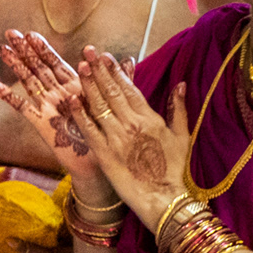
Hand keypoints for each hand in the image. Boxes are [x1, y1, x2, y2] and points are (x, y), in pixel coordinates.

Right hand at [0, 31, 109, 196]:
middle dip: (24, 50)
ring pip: (29, 82)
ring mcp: (48, 108)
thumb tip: (129, 59)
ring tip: (2, 49)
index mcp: (74, 88)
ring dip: (15, 66)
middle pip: (38, 67)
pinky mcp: (42, 124)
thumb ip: (118, 81)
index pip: (55, 62)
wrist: (100, 165)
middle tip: (10, 32)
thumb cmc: (107, 135)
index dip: (43, 48)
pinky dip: (10, 97)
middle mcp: (58, 95)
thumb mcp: (115, 104)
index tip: (31, 33)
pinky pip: (23, 108)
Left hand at [66, 52, 193, 227]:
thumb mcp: (182, 137)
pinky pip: (89, 129)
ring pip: (99, 106)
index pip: (130, 89)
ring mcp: (117, 138)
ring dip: (88, 85)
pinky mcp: (105, 153)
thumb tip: (181, 84)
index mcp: (150, 119)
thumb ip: (178, 109)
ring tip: (80, 66)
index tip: (106, 56)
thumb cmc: (174, 170)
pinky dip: (79, 113)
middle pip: (112, 92)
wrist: (164, 201)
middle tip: (88, 52)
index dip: (116, 71)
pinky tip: (70, 99)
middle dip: (99, 71)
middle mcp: (132, 125)